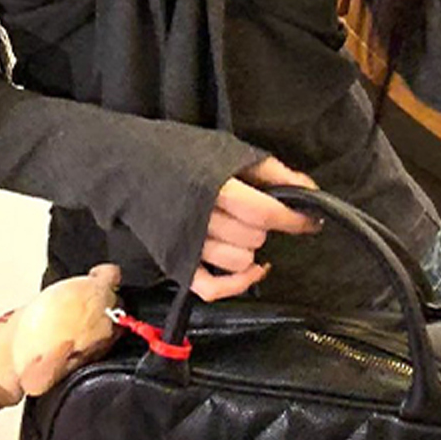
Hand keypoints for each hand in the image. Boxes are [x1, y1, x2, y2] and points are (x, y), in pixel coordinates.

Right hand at [189, 156, 318, 301]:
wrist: (130, 164)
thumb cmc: (180, 152)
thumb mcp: (227, 150)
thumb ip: (270, 170)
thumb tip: (306, 189)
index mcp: (215, 186)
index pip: (265, 212)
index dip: (293, 219)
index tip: (310, 220)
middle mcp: (201, 218)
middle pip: (253, 237)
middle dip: (264, 225)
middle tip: (260, 212)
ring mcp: (187, 245)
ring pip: (239, 263)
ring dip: (250, 249)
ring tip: (244, 231)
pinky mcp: (177, 263)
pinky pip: (213, 289)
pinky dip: (236, 284)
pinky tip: (249, 270)